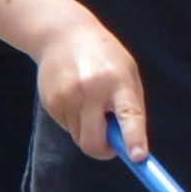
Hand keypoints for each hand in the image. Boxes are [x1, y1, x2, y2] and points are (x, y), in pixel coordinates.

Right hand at [37, 19, 147, 163]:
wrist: (62, 34)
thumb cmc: (104, 57)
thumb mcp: (126, 73)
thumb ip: (130, 106)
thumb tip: (130, 146)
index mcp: (118, 82)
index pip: (129, 115)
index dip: (134, 138)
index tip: (139, 157)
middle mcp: (91, 90)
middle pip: (93, 141)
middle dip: (103, 150)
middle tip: (111, 145)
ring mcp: (68, 97)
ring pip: (80, 137)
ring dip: (88, 131)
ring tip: (90, 104)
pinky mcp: (51, 102)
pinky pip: (67, 127)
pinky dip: (74, 121)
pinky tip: (75, 97)